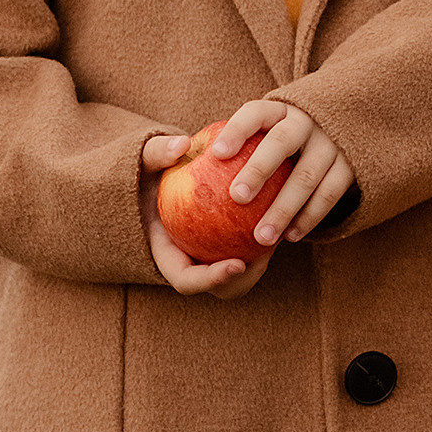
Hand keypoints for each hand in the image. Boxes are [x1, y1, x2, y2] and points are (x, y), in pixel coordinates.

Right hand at [138, 135, 271, 296]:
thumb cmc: (153, 168)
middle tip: (267, 250)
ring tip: (279, 234)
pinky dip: (264, 242)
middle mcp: (190, 262)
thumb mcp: (148, 157)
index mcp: (167, 253)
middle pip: (220, 287)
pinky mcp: (228, 246)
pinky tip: (283, 216)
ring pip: (241, 275)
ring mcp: (210, 258)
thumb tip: (181, 144)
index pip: (187, 279)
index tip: (238, 262)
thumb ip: (158, 152)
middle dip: (245, 278)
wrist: (161, 176)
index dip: (212, 279)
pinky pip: (249, 252)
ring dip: (261, 262)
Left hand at [208, 96, 356, 247]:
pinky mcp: (349, 166)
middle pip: (281, 142)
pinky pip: (329, 194)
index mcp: (278, 109)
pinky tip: (290, 237)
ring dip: (284, 208)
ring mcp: (330, 143)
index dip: (236, 130)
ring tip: (262, 237)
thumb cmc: (281, 135)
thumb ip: (234, 140)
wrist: (344, 121)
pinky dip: (309, 217)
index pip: (255, 113)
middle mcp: (305, 122)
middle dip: (259, 169)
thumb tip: (182, 153)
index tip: (216, 155)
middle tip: (237, 198)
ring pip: (306, 176)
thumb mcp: (265, 126)